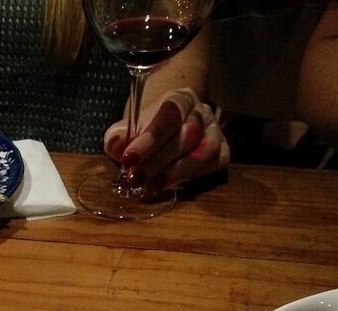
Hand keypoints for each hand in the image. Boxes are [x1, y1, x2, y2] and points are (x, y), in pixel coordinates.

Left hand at [104, 88, 228, 190]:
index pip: (169, 115)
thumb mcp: (128, 129)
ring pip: (204, 151)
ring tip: (152, 185)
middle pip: (187, 135)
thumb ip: (118, 136)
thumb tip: (115, 144)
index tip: (128, 159)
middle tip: (136, 178)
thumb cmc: (146, 129)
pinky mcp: (222, 152)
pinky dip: (191, 176)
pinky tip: (168, 184)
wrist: (168, 129)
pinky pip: (214, 164)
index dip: (150, 139)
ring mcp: (214, 131)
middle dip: (158, 160)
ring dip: (176, 171)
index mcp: (179, 99)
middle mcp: (201, 112)